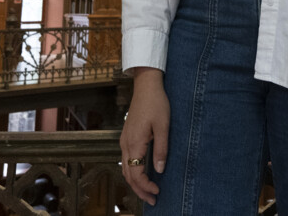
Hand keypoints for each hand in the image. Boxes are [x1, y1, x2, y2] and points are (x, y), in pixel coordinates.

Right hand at [120, 68, 169, 204]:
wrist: (146, 86)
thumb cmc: (156, 103)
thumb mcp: (163, 126)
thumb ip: (161, 149)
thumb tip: (159, 170)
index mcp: (134, 142)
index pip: (136, 173)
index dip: (146, 186)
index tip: (157, 192)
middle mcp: (125, 144)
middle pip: (128, 175)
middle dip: (140, 190)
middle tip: (153, 200)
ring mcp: (124, 140)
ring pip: (125, 169)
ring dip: (136, 183)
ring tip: (148, 192)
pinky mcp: (127, 137)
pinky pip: (126, 160)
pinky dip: (133, 172)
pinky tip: (142, 175)